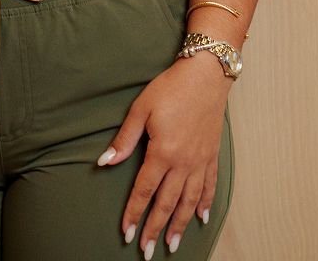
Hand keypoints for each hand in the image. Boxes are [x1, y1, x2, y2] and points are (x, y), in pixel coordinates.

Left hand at [97, 56, 230, 255]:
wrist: (205, 74)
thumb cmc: (171, 88)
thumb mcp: (141, 109)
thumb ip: (125, 139)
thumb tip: (105, 162)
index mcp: (162, 152)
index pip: (144, 191)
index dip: (134, 213)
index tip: (127, 233)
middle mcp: (183, 163)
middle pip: (167, 203)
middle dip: (155, 228)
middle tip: (147, 251)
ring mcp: (200, 161)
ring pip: (189, 201)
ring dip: (180, 225)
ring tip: (173, 245)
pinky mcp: (212, 155)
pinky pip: (209, 186)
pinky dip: (206, 204)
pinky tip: (202, 217)